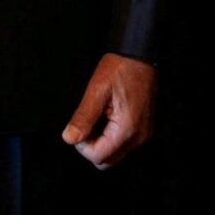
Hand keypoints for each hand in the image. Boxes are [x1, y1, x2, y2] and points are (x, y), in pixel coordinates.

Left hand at [61, 53, 155, 168]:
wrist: (140, 54)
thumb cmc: (121, 67)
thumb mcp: (97, 90)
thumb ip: (83, 117)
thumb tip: (69, 138)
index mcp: (127, 129)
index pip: (98, 156)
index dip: (82, 145)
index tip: (80, 125)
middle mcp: (139, 136)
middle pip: (107, 160)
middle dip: (92, 146)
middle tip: (87, 122)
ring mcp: (143, 132)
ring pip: (115, 153)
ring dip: (102, 142)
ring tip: (99, 116)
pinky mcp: (144, 127)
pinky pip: (124, 143)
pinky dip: (112, 136)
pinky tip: (108, 116)